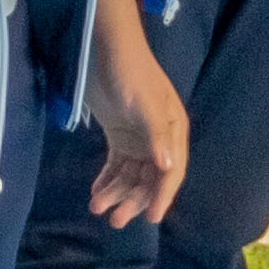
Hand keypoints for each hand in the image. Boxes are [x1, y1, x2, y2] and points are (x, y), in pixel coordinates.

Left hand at [83, 3, 188, 231]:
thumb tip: (168, 167)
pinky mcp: (120, 134)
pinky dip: (108, 179)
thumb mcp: (144, 104)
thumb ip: (156, 136)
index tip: (151, 218)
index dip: (162, 196)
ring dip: (116, 192)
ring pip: (131, 175)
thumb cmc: (130, 73)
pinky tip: (96, 192)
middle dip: (133, 200)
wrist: (107, 49)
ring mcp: (139, 137)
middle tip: (114, 220)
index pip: (170, 172)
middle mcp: (159, 139)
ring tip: (97, 207)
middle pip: (149, 178)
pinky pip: (117, 164)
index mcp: (173, 131)